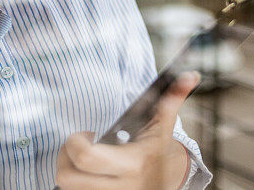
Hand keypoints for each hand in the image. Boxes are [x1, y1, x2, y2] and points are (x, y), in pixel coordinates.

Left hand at [55, 71, 200, 189]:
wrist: (163, 183)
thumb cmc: (157, 151)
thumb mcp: (163, 126)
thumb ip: (172, 99)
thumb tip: (189, 75)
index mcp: (131, 164)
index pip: (85, 157)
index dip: (77, 141)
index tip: (89, 134)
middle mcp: (118, 187)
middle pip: (66, 176)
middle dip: (65, 156)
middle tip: (79, 146)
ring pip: (66, 187)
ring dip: (68, 169)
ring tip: (83, 159)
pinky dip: (74, 181)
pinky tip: (86, 172)